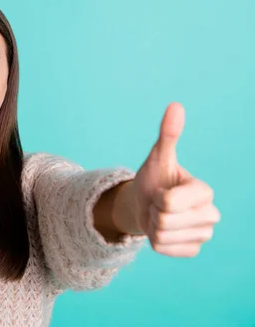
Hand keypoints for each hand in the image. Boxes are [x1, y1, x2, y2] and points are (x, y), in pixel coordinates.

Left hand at [132, 102, 220, 256]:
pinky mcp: (193, 250)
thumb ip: (168, 134)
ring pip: (162, 236)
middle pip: (165, 220)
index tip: (161, 190)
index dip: (157, 196)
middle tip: (158, 204)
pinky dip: (155, 241)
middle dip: (153, 212)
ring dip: (152, 226)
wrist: (146, 204)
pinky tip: (162, 231)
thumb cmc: (154, 178)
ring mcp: (204, 234)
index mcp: (205, 191)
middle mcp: (211, 214)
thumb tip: (175, 106)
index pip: (170, 202)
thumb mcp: (158, 157)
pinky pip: (163, 248)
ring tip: (159, 215)